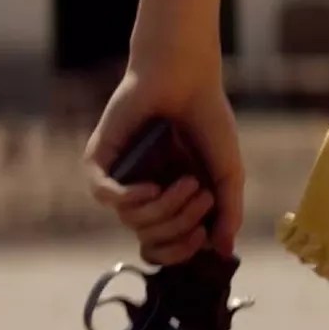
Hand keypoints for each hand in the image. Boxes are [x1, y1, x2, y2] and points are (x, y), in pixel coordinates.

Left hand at [83, 64, 243, 264]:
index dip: (181, 251)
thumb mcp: (227, 173)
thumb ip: (228, 212)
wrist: (186, 77)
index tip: (202, 237)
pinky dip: (129, 198)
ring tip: (188, 180)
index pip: (164, 246)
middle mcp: (143, 193)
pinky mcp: (101, 159)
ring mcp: (121, 177)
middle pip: (150, 239)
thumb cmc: (208, 120)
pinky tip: (150, 188)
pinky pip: (106, 195)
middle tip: (202, 196)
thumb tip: (223, 252)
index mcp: (170, 199)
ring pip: (133, 220)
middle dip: (180, 227)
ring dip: (166, 208)